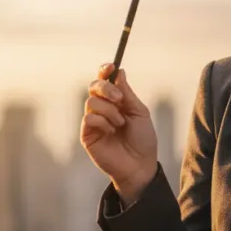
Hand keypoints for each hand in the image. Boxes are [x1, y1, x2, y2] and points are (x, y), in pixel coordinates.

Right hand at [80, 63, 158, 202]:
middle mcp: (103, 109)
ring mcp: (94, 121)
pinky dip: (103, 122)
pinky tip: (111, 132)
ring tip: (120, 124)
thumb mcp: (139, 112)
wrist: (140, 164)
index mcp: (116, 101)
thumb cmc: (143, 140)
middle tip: (119, 99)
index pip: (104, 80)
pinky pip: (89, 118)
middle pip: (93, 86)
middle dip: (106, 88)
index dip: (105, 71)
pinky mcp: (87, 134)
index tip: (110, 66)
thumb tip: (119, 71)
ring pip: (91, 102)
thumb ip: (127, 93)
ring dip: (109, 111)